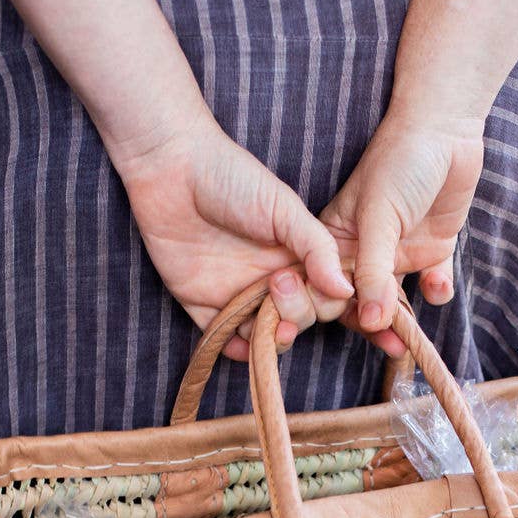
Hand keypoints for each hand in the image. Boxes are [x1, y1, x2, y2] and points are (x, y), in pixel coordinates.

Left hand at [116, 114, 353, 359]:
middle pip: (298, 321)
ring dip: (269, 337)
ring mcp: (237, 295)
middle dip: (296, 313)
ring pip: (264, 337)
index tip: (310, 282)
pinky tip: (239, 341)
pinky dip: (235, 350)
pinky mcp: (203, 304)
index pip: (324, 298)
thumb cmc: (233, 178)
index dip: (324, 301)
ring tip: (262, 315)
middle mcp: (270, 281)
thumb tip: (347, 289)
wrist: (171, 167)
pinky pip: (224, 340)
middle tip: (277, 282)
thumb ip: (317, 248)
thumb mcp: (284, 209)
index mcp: (294, 259)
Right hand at [321, 107, 484, 354]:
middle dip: (373, 325)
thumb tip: (370, 323)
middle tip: (390, 343)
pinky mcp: (431, 250)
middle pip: (361, 303)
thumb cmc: (400, 161)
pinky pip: (432, 284)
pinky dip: (436, 290)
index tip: (348, 327)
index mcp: (337, 240)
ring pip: (396, 302)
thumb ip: (374, 272)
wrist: (447, 127)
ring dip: (404, 321)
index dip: (334, 311)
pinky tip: (437, 284)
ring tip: (409, 339)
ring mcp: (399, 252)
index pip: (327, 288)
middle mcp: (365, 252)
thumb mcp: (378, 217)